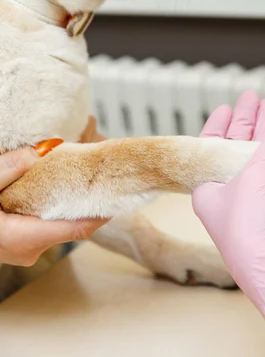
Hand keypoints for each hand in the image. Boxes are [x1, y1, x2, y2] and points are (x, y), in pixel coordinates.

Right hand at [0, 119, 107, 266]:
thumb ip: (8, 168)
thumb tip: (42, 149)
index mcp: (24, 236)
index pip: (79, 227)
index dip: (103, 210)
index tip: (121, 191)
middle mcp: (30, 248)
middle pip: (71, 219)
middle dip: (86, 191)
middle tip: (99, 160)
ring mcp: (24, 247)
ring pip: (58, 219)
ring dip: (69, 194)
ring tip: (81, 160)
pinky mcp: (17, 240)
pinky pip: (45, 220)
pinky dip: (54, 200)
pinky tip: (56, 178)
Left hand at [193, 92, 264, 344]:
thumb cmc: (251, 228)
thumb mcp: (251, 178)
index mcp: (207, 188)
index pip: (209, 149)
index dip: (218, 126)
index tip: (226, 107)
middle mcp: (230, 191)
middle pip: (236, 147)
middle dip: (247, 122)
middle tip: (253, 98)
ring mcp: (257, 196)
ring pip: (262, 155)